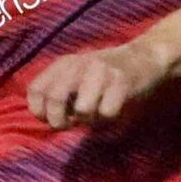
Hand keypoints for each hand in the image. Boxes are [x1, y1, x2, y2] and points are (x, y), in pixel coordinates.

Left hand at [25, 41, 166, 129]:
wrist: (145, 58)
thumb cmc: (106, 76)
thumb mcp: (77, 77)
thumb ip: (59, 93)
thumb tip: (46, 118)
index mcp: (64, 64)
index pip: (35, 90)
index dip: (40, 112)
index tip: (51, 120)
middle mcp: (79, 64)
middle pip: (55, 98)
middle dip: (60, 120)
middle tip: (72, 124)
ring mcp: (101, 71)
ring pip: (83, 109)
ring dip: (90, 119)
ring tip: (97, 111)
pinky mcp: (122, 81)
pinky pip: (107, 112)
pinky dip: (110, 117)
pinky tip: (115, 106)